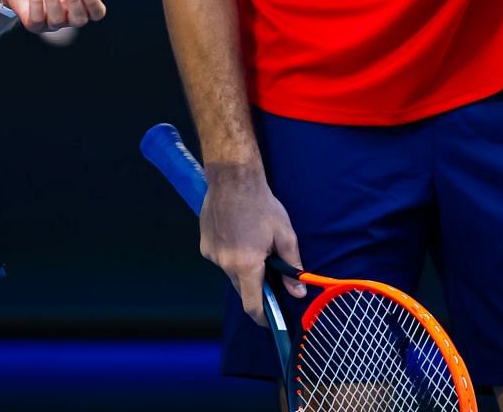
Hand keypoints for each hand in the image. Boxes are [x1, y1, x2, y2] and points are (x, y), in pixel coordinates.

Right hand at [201, 162, 305, 325]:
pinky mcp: (204, 245)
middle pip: (242, 289)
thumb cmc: (262, 205)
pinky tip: (239, 236)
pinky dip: (231, 256)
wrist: (232, 179)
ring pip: (231, 273)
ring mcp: (211, 255)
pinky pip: (220, 259)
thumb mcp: (285, 235)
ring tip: (254, 245)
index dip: (263, 318)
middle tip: (270, 274)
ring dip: (243, 269)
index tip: (272, 322)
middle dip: (256, 288)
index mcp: (246, 265)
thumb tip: (298, 292)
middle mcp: (225, 264)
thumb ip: (292, 267)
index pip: (252, 305)